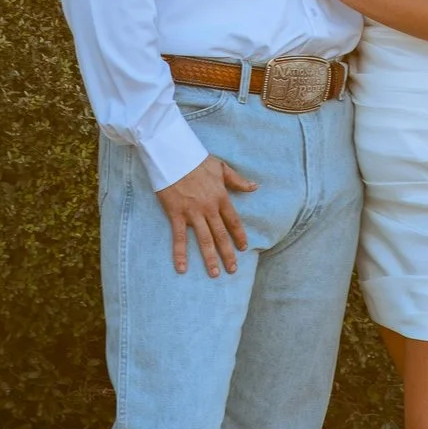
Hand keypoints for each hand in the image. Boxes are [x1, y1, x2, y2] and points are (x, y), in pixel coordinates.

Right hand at [156, 154, 257, 275]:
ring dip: (210, 258)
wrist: (173, 154)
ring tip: (215, 274)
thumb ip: (237, 180)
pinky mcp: (176, 213)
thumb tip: (255, 187)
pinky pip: (179, 237)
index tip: (243, 248)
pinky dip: (180, 253)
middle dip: (228, 254)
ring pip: (204, 239)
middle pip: (221, 235)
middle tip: (232, 270)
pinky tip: (182, 268)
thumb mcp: (221, 167)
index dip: (239, 236)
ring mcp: (192, 212)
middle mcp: (209, 208)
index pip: (233, 221)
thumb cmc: (197, 160)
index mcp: (221, 197)